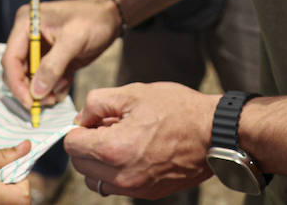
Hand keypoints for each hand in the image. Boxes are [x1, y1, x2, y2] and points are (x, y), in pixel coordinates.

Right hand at [2, 0, 120, 108]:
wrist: (110, 17)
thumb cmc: (92, 20)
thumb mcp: (73, 40)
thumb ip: (53, 66)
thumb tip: (36, 92)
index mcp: (26, 24)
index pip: (11, 58)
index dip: (16, 82)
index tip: (29, 102)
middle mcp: (28, 37)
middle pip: (17, 71)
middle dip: (31, 89)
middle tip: (48, 101)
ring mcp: (39, 50)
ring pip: (31, 80)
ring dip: (45, 90)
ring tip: (63, 86)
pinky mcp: (50, 60)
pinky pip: (45, 81)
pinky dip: (55, 87)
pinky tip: (68, 81)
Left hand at [66, 83, 215, 198]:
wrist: (213, 133)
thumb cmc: (178, 110)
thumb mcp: (133, 92)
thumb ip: (98, 103)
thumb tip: (82, 117)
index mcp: (115, 148)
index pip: (72, 145)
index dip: (78, 128)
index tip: (91, 120)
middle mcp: (122, 174)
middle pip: (80, 165)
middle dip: (86, 145)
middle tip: (105, 127)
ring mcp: (135, 187)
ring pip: (96, 179)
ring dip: (98, 162)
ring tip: (118, 141)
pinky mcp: (148, 193)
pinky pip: (117, 186)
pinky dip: (115, 172)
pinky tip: (132, 152)